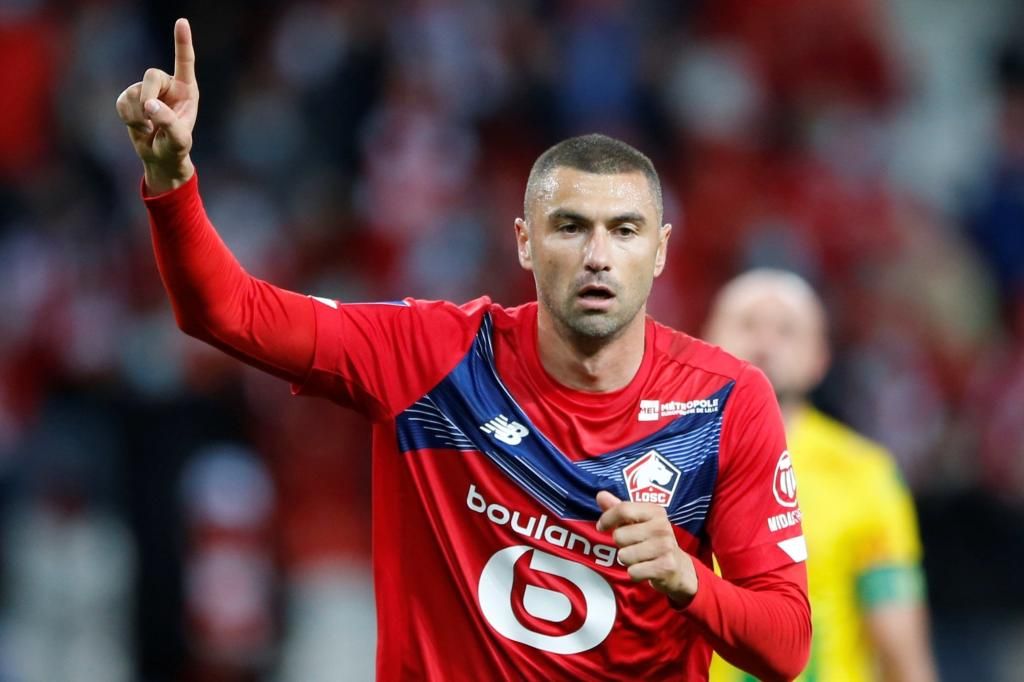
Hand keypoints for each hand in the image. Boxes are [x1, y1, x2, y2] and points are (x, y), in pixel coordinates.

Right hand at [115, 18, 197, 192]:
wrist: (160, 158)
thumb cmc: (176, 148)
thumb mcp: (179, 140)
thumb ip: (168, 122)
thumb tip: (150, 105)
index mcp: (187, 91)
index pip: (185, 62)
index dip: (182, 42)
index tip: (182, 22)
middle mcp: (168, 86)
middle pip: (151, 75)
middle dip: (147, 96)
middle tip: (150, 118)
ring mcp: (148, 91)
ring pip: (134, 91)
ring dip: (138, 115)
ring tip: (149, 130)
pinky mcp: (131, 98)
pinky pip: (122, 102)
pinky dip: (128, 117)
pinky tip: (140, 127)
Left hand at [596, 490, 697, 604]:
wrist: (678, 567)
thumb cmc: (652, 540)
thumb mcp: (638, 522)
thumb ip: (619, 509)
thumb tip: (600, 495)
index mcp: (655, 511)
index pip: (623, 509)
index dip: (607, 519)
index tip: (601, 527)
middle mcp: (662, 526)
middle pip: (619, 535)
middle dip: (621, 544)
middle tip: (635, 546)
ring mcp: (665, 546)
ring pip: (624, 556)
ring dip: (628, 560)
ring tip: (641, 557)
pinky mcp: (666, 566)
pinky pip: (633, 572)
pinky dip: (635, 573)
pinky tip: (646, 569)